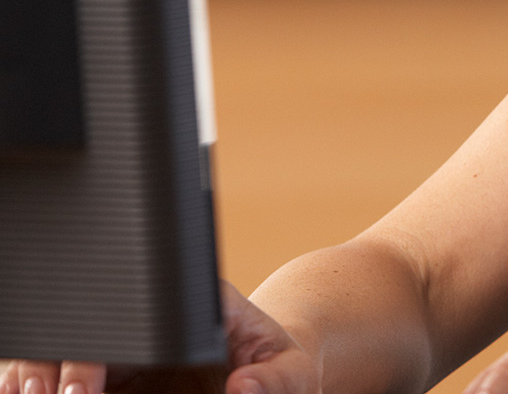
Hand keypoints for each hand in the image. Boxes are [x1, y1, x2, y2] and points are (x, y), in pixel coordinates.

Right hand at [1, 284, 313, 393]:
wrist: (263, 376)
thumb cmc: (277, 370)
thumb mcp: (292, 372)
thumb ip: (275, 379)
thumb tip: (244, 387)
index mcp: (199, 302)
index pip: (147, 303)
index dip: (107, 340)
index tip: (88, 382)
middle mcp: (149, 316)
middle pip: (86, 322)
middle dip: (57, 362)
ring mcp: (120, 346)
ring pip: (57, 347)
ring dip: (36, 373)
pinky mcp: (102, 374)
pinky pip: (58, 375)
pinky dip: (40, 385)